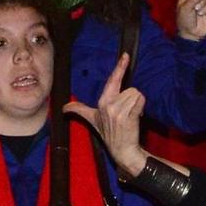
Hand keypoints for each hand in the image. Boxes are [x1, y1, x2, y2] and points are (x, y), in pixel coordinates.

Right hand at [64, 53, 146, 176]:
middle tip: (128, 113)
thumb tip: (63, 108)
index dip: (120, 67)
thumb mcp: (92, 120)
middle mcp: (109, 105)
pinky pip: (141, 102)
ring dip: (138, 104)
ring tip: (131, 115)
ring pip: (137, 94)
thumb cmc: (109, 134)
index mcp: (102, 102)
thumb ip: (79, 110)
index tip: (126, 56)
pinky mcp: (129, 116)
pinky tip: (136, 118)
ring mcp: (118, 111)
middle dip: (133, 100)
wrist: (121, 150)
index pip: (112, 80)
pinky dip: (141, 108)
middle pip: (130, 89)